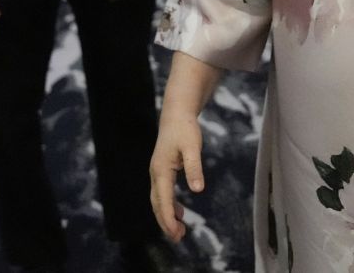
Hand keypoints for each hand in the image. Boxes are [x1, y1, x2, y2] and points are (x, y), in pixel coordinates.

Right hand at [149, 112, 204, 242]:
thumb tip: (197, 190)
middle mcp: (156, 174)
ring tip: (180, 230)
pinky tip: (180, 212)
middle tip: (178, 237)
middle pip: (157, 204)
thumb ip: (194, 168)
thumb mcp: (193, 147)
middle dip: (166, 222)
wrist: (176, 115)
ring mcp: (157, 173)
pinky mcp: (162, 171)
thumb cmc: (185, 130)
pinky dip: (169, 205)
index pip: (163, 200)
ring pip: (159, 200)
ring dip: (167, 216)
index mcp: (161, 170)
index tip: (175, 232)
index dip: (168, 218)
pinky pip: (163, 193)